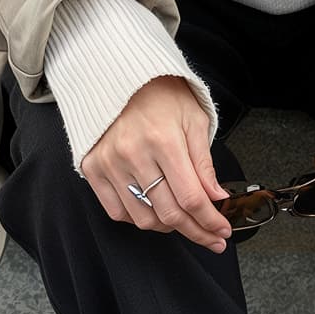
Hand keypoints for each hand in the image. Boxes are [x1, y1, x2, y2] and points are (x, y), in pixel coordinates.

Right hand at [80, 76, 232, 252]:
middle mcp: (133, 155)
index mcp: (163, 141)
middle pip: (169, 214)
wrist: (122, 77)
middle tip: (211, 236)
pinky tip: (154, 209)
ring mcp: (109, 164)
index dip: (210, 222)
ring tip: (183, 219)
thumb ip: (204, 165)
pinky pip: (117, 212)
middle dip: (196, 231)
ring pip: (143, 219)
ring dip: (169, 227)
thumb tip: (217, 199)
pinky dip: (139, 218)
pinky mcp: (93, 169)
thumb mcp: (194, 121)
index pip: (191, 198)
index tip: (222, 231)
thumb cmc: (161, 95)